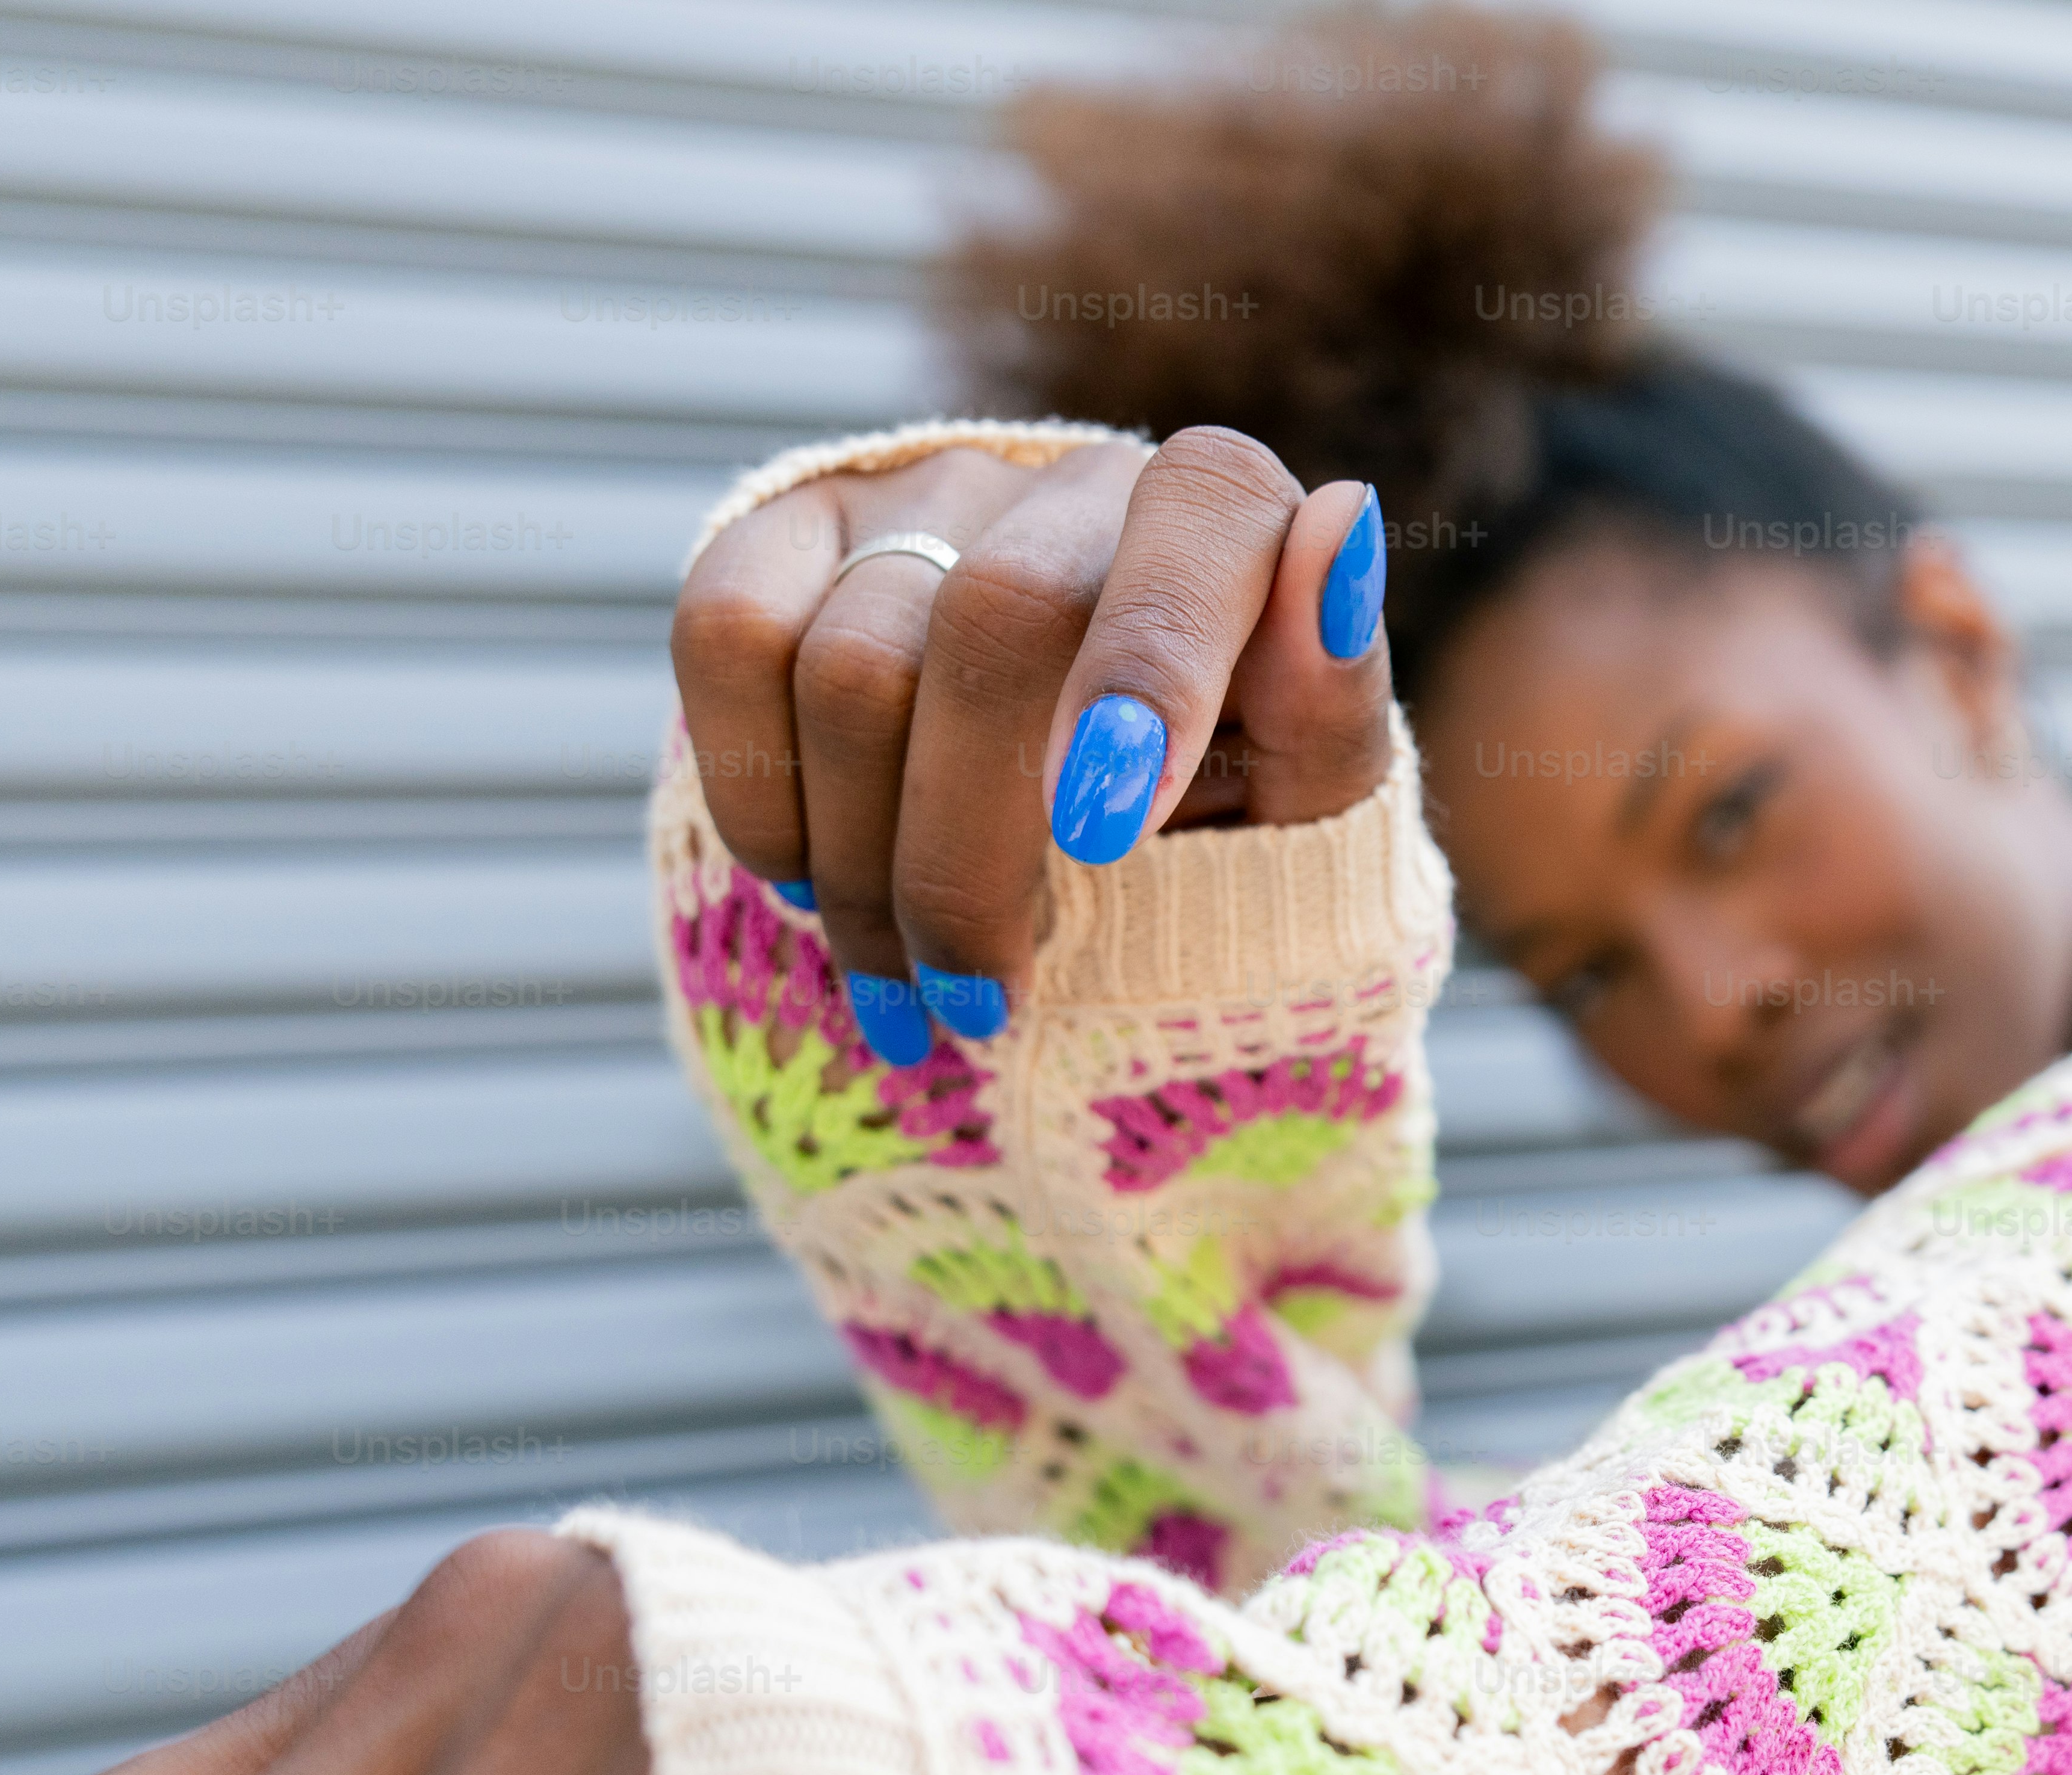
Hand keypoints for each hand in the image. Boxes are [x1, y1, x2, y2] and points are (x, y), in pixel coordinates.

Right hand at [669, 424, 1392, 1065]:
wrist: (1092, 853)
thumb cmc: (1225, 828)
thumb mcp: (1309, 806)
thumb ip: (1332, 692)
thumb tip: (1344, 516)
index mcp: (1222, 517)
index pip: (1191, 528)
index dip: (1144, 669)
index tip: (1108, 830)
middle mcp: (1070, 482)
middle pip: (993, 623)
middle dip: (974, 846)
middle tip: (984, 996)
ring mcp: (921, 498)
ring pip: (849, 661)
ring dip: (869, 866)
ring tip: (915, 983)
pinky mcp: (789, 535)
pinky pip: (727, 634)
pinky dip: (761, 792)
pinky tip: (817, 885)